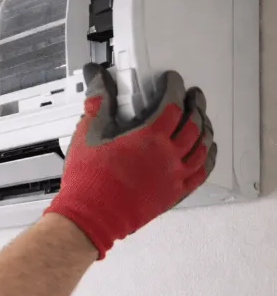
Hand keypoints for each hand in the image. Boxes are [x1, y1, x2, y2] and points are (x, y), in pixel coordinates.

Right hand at [45, 63, 216, 258]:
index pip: (171, 104)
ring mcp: (173, 177)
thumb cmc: (89, 181)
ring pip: (202, 148)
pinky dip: (207, 159)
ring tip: (203, 119)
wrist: (91, 216)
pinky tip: (207, 152)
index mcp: (148, 138)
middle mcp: (167, 156)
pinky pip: (200, 174)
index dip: (175, 88)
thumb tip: (98, 79)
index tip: (173, 81)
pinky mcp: (173, 194)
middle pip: (193, 124)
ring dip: (205, 129)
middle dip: (195, 105)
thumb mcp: (88, 134)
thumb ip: (98, 103)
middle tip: (193, 96)